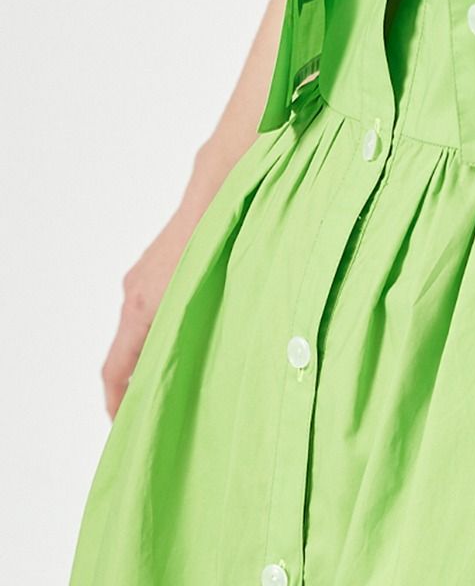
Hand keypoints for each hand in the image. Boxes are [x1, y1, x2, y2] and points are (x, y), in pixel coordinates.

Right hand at [99, 197, 206, 419]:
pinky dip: (163, 327)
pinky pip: (154, 305)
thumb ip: (192, 334)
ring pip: (142, 327)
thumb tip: (198, 375)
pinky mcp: (161, 263)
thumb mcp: (201, 296)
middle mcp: (136, 292)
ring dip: (154, 353)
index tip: (125, 428)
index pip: (115, 369)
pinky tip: (193, 331)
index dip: (118, 403)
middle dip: (139, 382)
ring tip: (180, 377)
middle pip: (127, 351)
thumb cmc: (217, 234)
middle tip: (162, 410)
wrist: (224, 180)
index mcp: (141, 307)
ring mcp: (146, 276)